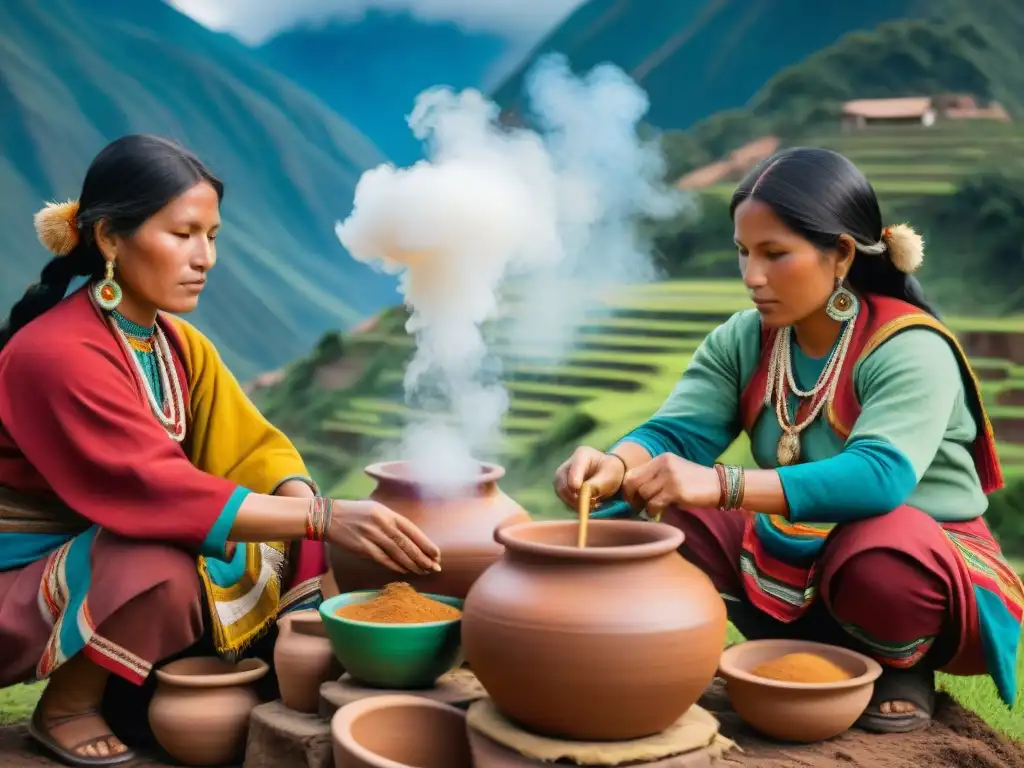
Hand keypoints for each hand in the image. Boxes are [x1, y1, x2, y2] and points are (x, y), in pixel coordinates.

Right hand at [327, 500, 441, 574]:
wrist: (328, 517)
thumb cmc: (354, 513)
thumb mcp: (376, 510)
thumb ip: (392, 522)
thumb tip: (410, 538)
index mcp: (388, 513)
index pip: (413, 530)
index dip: (426, 543)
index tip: (436, 554)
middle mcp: (382, 523)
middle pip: (407, 543)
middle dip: (423, 557)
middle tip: (435, 568)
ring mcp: (372, 535)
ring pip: (397, 553)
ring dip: (412, 564)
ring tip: (423, 572)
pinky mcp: (362, 547)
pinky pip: (383, 559)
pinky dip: (395, 566)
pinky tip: (405, 571)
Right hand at [554, 446, 626, 509]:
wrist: (608, 471)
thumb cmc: (610, 471)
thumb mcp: (609, 478)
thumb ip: (596, 486)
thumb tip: (582, 496)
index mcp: (582, 455)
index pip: (574, 469)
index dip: (574, 481)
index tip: (578, 492)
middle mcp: (568, 463)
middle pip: (562, 481)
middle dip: (573, 496)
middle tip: (586, 506)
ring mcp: (563, 473)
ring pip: (560, 490)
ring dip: (572, 502)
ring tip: (588, 506)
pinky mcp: (562, 484)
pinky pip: (562, 495)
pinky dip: (572, 503)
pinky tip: (584, 505)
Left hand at [621, 454, 719, 519]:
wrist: (719, 485)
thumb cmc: (694, 483)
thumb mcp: (673, 473)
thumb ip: (655, 478)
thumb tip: (633, 494)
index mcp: (661, 459)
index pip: (632, 472)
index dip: (628, 488)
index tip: (632, 499)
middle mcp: (663, 464)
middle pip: (633, 482)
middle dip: (631, 498)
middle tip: (637, 507)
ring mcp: (669, 476)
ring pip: (643, 493)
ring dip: (644, 506)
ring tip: (651, 510)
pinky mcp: (676, 490)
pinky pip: (654, 503)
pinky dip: (652, 510)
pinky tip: (657, 513)